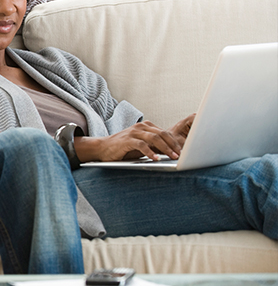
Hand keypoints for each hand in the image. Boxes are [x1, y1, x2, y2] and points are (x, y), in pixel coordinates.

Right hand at [75, 116, 193, 162]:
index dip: (175, 142)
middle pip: (162, 134)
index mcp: (146, 126)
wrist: (103, 148)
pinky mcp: (127, 140)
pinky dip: (150, 152)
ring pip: (155, 138)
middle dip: (174, 145)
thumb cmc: (124, 148)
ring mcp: (134, 132)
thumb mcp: (142, 145)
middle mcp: (141, 127)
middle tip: (181, 155)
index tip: (184, 152)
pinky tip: (156, 159)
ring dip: (166, 149)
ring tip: (173, 157)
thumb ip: (154, 146)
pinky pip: (142, 145)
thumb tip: (172, 153)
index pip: (165, 133)